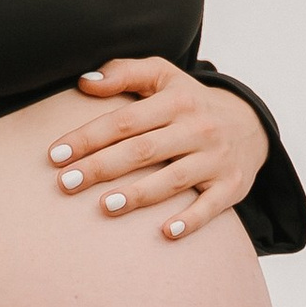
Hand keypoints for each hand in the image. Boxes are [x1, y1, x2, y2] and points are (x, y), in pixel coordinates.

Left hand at [47, 58, 268, 239]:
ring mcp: (216, 159)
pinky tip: (165, 232)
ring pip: (173, 180)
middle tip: (65, 183)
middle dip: (101, 168)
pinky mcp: (232, 186)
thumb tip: (83, 83)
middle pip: (143, 150)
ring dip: (138, 195)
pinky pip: (211, 206)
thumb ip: (124, 73)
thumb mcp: (163, 76)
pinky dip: (190, 220)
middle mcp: (197, 128)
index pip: (124, 120)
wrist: (250, 124)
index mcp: (176, 100)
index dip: (88, 137)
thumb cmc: (190, 102)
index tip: (55, 155)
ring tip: (104, 207)